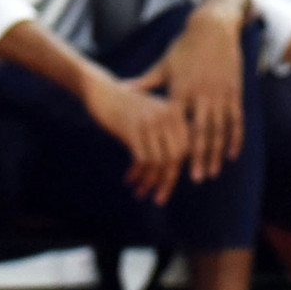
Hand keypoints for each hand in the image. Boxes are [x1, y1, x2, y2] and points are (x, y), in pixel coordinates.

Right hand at [81, 68, 190, 205]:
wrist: (103, 91)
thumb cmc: (129, 106)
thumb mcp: (153, 115)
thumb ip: (167, 134)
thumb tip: (174, 165)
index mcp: (177, 113)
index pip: (187, 147)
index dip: (179, 169)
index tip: (168, 186)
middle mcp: (169, 116)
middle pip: (176, 157)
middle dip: (167, 181)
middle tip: (158, 198)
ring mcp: (152, 122)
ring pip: (159, 161)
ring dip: (150, 181)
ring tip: (140, 192)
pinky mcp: (134, 128)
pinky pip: (143, 159)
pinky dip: (138, 173)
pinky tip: (130, 179)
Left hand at [158, 1, 247, 182]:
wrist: (213, 28)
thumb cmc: (184, 48)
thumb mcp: (164, 65)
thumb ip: (145, 83)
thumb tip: (120, 89)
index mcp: (181, 89)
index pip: (176, 124)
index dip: (174, 145)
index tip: (169, 164)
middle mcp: (202, 94)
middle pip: (201, 132)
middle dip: (199, 157)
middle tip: (195, 178)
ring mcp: (220, 93)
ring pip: (220, 129)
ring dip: (217, 152)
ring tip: (212, 172)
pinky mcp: (234, 91)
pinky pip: (236, 119)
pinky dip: (235, 138)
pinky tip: (232, 154)